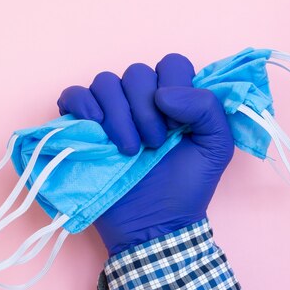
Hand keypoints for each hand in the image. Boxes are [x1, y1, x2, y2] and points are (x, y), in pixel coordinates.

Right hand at [57, 54, 233, 254]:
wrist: (154, 226)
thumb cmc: (186, 188)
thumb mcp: (216, 148)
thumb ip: (208, 108)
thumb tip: (163, 92)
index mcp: (174, 99)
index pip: (171, 64)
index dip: (174, 86)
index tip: (176, 125)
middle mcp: (141, 100)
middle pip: (136, 72)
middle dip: (145, 109)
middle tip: (153, 144)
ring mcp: (110, 113)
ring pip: (105, 82)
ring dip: (119, 115)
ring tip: (129, 150)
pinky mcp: (83, 127)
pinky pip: (73, 94)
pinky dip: (82, 103)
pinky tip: (96, 126)